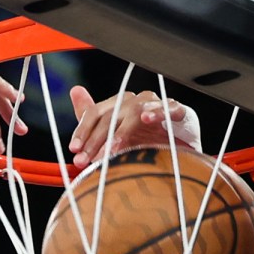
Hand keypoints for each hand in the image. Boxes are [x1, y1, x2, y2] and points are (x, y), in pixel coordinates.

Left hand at [67, 85, 203, 169]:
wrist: (180, 163)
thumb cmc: (147, 148)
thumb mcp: (114, 140)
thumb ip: (93, 121)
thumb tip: (75, 90)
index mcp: (120, 107)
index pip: (96, 113)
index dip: (83, 130)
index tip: (74, 151)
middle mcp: (136, 103)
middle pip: (111, 114)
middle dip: (96, 139)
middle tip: (87, 161)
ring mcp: (157, 106)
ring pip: (134, 111)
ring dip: (121, 132)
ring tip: (111, 151)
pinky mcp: (179, 113)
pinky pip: (168, 108)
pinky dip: (157, 112)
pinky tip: (146, 119)